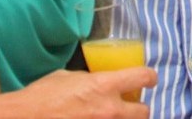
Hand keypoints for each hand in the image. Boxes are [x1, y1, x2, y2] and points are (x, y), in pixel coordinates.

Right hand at [0, 67, 156, 117]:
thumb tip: (95, 81)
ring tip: (113, 117)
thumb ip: (89, 79)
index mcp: (105, 85)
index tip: (149, 80)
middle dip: (140, 109)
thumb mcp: (69, 77)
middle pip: (144, 112)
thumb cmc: (42, 96)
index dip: (149, 77)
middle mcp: (109, 109)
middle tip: (133, 107)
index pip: (143, 77)